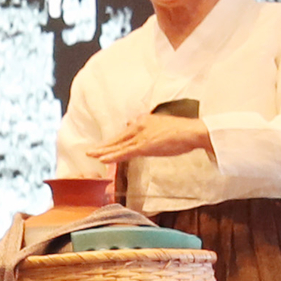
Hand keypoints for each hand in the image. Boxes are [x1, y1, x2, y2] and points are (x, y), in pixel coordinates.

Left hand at [84, 110, 215, 168]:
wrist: (192, 132)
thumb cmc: (181, 131)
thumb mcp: (161, 125)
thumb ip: (147, 126)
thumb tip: (132, 123)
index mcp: (143, 121)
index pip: (125, 133)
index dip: (114, 142)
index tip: (104, 147)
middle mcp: (138, 126)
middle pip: (117, 139)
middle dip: (103, 146)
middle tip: (89, 152)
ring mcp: (140, 136)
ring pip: (118, 146)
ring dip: (103, 151)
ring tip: (90, 155)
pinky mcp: (144, 146)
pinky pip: (124, 153)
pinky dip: (113, 156)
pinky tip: (103, 159)